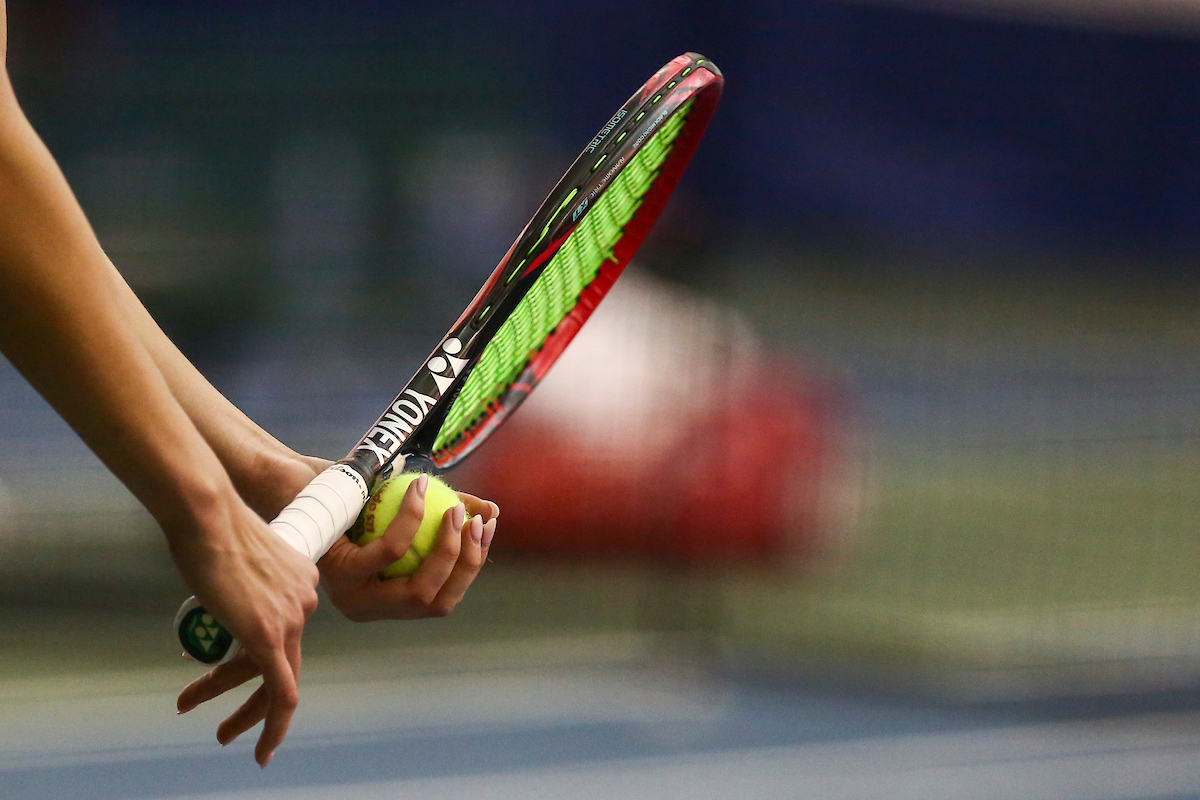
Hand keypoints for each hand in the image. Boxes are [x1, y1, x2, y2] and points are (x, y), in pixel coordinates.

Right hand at [170, 490, 319, 767]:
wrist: (208, 516)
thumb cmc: (210, 525)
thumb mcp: (236, 553)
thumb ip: (241, 575)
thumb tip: (224, 583)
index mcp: (301, 580)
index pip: (279, 629)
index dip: (245, 655)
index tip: (223, 667)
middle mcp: (303, 601)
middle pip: (282, 659)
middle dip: (257, 698)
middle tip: (232, 727)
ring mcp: (289, 619)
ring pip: (273, 681)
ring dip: (245, 715)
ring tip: (222, 736)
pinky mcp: (268, 636)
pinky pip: (280, 692)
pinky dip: (272, 725)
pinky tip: (262, 750)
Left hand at [318, 474, 497, 620]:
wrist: (293, 479)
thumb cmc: (348, 493)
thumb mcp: (405, 502)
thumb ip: (445, 511)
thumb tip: (492, 514)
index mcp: (384, 600)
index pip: (442, 600)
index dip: (471, 568)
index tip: (485, 528)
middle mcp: (367, 608)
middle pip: (437, 603)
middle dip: (467, 564)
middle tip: (477, 522)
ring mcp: (352, 596)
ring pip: (418, 589)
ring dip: (447, 547)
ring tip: (455, 508)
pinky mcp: (340, 573)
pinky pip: (392, 551)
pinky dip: (414, 520)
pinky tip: (422, 491)